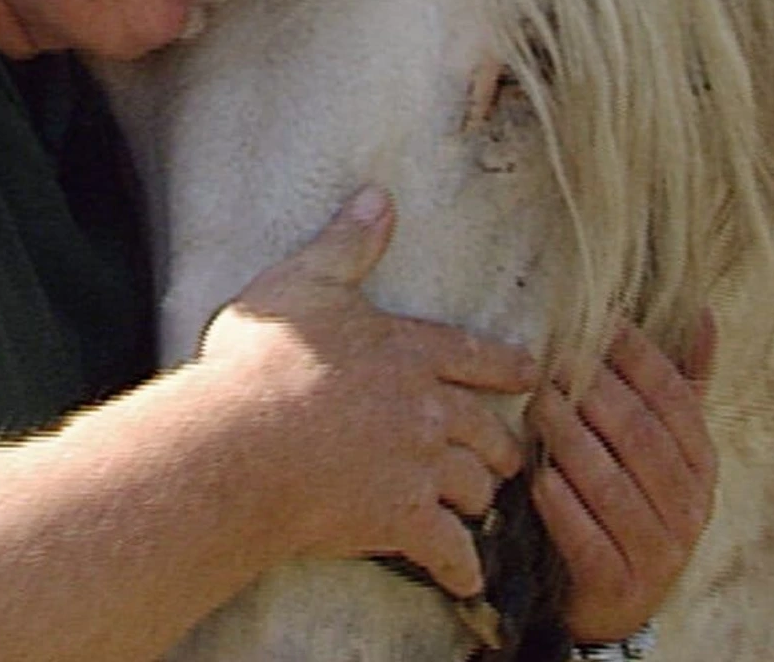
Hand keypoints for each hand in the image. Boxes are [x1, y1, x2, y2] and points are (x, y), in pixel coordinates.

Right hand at [194, 187, 537, 598]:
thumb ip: (347, 244)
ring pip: (478, 488)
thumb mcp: (303, 283)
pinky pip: (451, 551)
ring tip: (479, 507)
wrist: (239, 444)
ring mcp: (420, 468)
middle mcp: (429, 408)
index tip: (534, 379)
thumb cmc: (262, 362)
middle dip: (501, 445)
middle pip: (490, 430)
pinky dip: (463, 567)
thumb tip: (378, 196)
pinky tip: (468, 577)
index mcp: (411, 348)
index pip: (479, 356)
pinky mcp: (401, 520)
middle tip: (505, 456)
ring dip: (480, 499)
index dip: (510, 368)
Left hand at [528, 311, 717, 642]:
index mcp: (702, 464)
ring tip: (537, 406)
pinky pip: (588, 538)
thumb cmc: (633, 502)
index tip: (598, 323)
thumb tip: (705, 312)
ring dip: (571, 439)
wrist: (616, 601)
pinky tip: (540, 478)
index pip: (675, 399)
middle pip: (640, 436)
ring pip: (612, 483)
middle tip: (551, 362)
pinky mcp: (619, 585)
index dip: (637, 356)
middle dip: (594, 392)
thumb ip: (680, 385)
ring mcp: (658, 550)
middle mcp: (690, 507)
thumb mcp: (663, 448)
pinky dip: (563, 505)